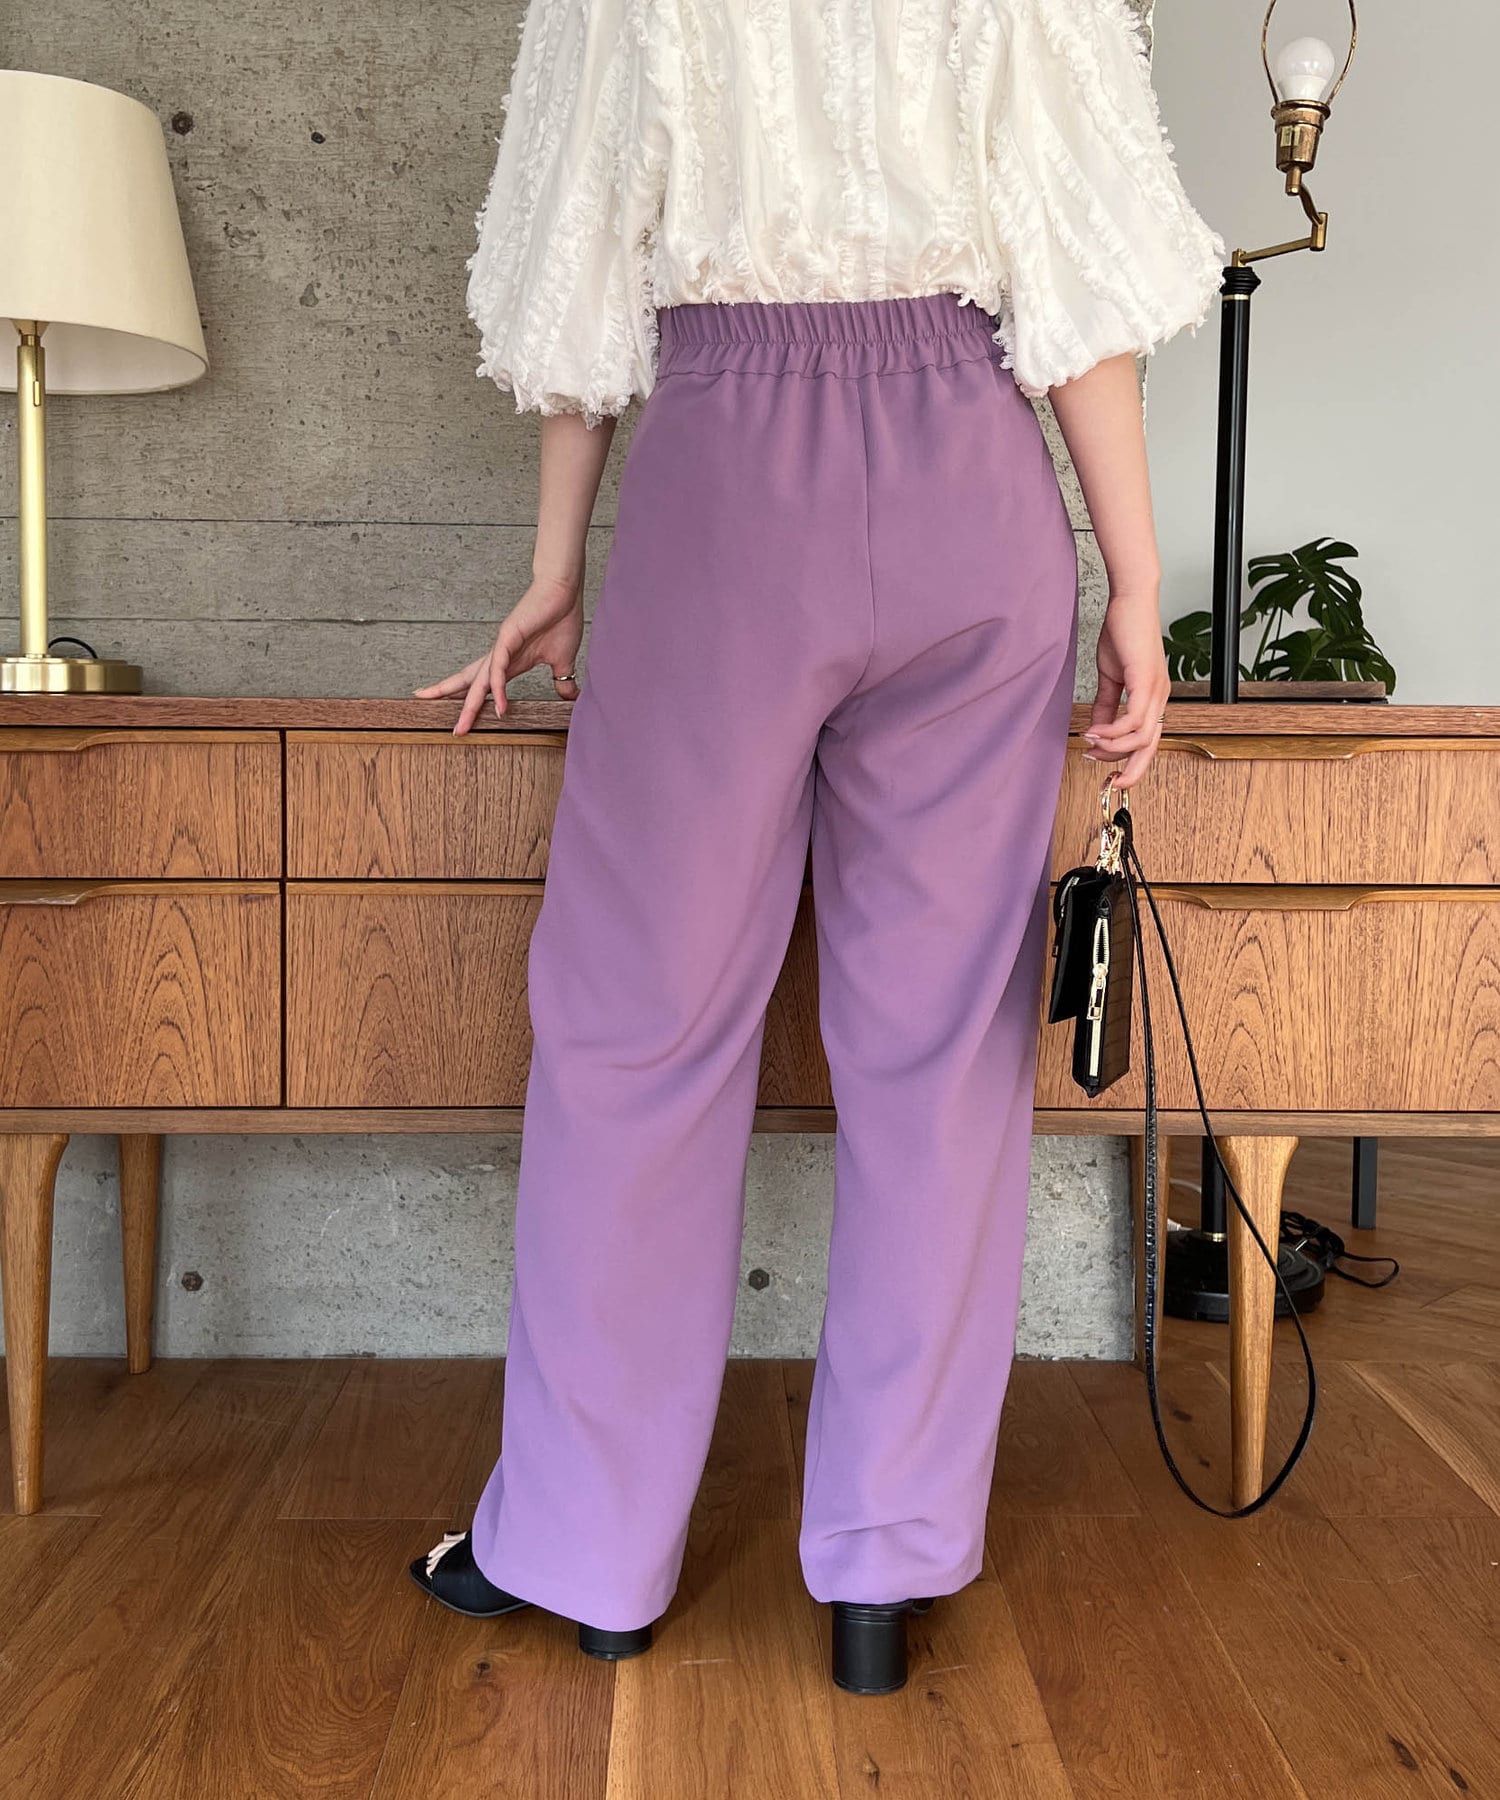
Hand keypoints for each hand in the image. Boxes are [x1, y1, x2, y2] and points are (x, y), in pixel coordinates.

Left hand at [413, 570, 584, 735]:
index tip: (464, 721)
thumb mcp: (562, 661)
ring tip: (461, 727)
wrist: (563, 592)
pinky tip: (500, 708)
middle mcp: (500, 656)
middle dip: (460, 708)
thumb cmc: (561, 618)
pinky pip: (498, 670)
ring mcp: (501, 647)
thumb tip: (570, 697)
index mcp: (510, 662)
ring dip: (469, 705)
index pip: (485, 687)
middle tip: (452, 731)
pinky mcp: (507, 638)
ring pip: (479, 681)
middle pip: (472, 685)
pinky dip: (498, 689)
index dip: (473, 702)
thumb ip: (562, 681)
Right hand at [1082, 591, 1169, 789]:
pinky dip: (1112, 731)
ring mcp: (1156, 690)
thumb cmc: (1123, 632)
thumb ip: (1106, 705)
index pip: (1147, 740)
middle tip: (1108, 780)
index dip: (1130, 760)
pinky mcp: (1145, 681)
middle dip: (1131, 770)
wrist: (1130, 601)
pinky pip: (1133, 720)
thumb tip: (1097, 730)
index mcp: (1153, 697)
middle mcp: (1160, 697)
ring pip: (1141, 738)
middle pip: (1150, 747)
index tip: (1103, 768)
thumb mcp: (1111, 676)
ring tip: (1090, 744)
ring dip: (1113, 748)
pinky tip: (1094, 730)